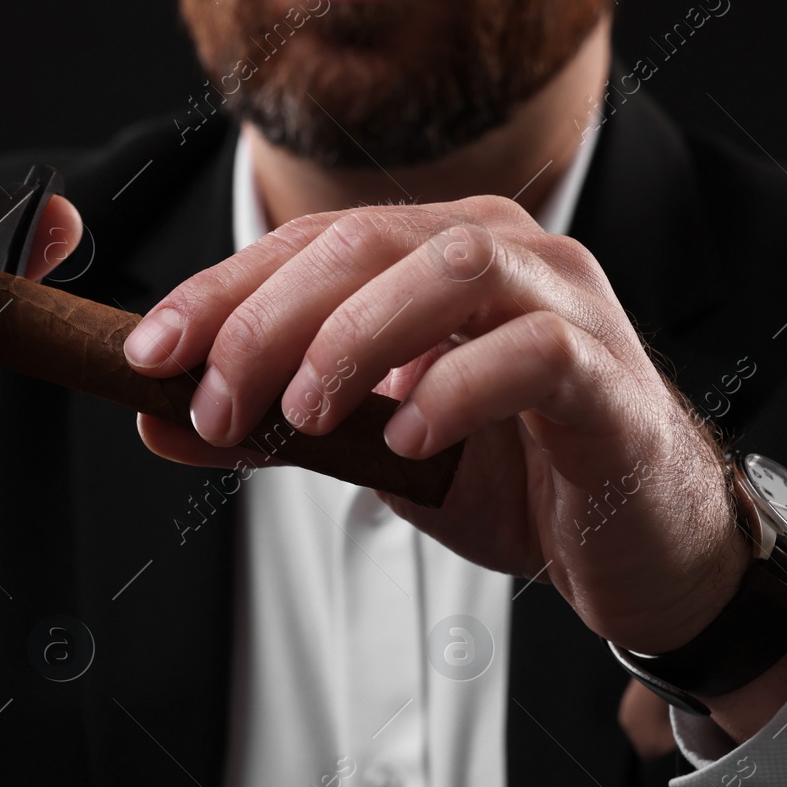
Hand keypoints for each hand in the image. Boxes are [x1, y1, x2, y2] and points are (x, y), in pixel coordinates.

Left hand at [123, 197, 747, 657]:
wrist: (637, 542)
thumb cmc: (514, 475)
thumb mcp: (370, 455)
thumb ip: (275, 430)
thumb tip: (156, 418)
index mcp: (433, 256)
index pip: (309, 245)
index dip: (221, 291)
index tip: (149, 353)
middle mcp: (500, 253)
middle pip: (367, 244)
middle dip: (270, 319)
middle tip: (217, 401)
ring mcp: (564, 303)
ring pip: (451, 270)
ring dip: (357, 337)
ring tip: (304, 413)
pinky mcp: (608, 374)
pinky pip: (532, 353)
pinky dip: (455, 389)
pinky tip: (408, 441)